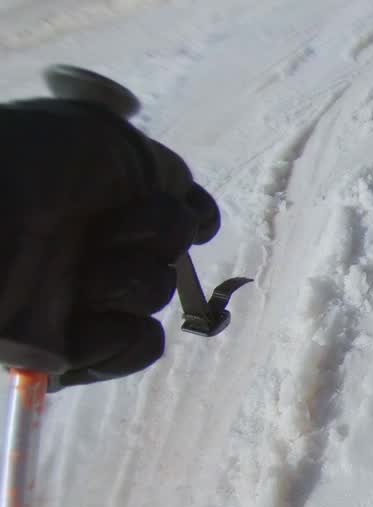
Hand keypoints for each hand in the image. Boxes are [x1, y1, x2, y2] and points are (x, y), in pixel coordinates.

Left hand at [0, 97, 219, 387]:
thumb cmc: (21, 165)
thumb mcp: (94, 132)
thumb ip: (154, 163)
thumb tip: (185, 195)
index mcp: (99, 194)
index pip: (175, 208)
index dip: (190, 213)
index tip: (189, 211)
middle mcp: (93, 243)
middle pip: (175, 252)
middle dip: (157, 237)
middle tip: (109, 231)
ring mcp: (81, 296)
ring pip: (158, 293)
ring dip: (130, 281)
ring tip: (81, 277)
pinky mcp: (71, 347)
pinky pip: (140, 344)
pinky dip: (124, 336)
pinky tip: (89, 318)